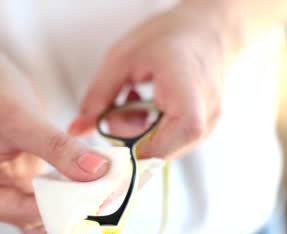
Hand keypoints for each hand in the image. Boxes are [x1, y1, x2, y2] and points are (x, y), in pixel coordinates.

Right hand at [0, 46, 107, 233]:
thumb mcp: (22, 119)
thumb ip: (59, 149)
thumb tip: (97, 172)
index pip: (22, 211)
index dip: (62, 210)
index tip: (99, 204)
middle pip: (34, 222)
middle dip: (71, 223)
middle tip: (109, 226)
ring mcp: (6, 195)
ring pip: (47, 218)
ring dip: (77, 216)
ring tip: (111, 217)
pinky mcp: (24, 187)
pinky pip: (54, 200)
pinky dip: (75, 199)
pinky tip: (101, 201)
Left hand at [69, 1, 228, 158]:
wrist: (209, 28)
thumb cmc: (171, 36)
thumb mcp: (124, 57)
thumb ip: (99, 95)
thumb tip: (76, 128)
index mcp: (187, 95)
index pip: (162, 148)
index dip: (130, 152)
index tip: (106, 140)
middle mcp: (204, 118)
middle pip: (159, 152)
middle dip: (129, 138)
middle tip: (118, 106)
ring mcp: (207, 127)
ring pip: (163, 150)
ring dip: (138, 133)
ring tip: (134, 99)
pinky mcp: (202, 130)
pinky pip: (170, 142)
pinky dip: (151, 130)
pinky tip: (146, 105)